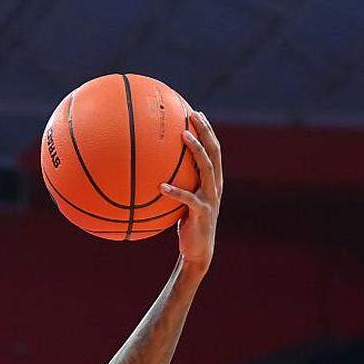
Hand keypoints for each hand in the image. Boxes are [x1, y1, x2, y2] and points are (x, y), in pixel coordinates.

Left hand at [161, 111, 221, 272]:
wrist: (197, 250)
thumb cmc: (185, 224)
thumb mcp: (180, 201)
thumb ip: (174, 184)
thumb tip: (149, 171)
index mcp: (212, 181)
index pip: (213, 150)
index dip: (207, 131)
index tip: (196, 112)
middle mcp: (215, 186)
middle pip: (214, 152)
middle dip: (205, 131)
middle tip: (193, 114)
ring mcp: (210, 199)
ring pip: (207, 169)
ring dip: (195, 151)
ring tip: (182, 136)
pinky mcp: (202, 213)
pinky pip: (188, 199)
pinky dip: (175, 192)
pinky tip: (161, 186)